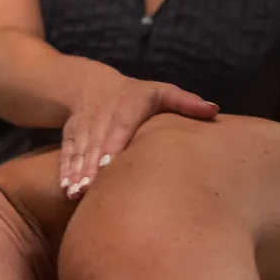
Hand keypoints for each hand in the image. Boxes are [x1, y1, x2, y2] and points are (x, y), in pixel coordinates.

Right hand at [59, 66, 218, 198]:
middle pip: (96, 143)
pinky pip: (67, 155)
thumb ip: (186, 102)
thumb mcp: (161, 91)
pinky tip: (67, 190)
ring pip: (79, 151)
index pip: (119, 125)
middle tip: (89, 189)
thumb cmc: (136, 95)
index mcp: (128, 105)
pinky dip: (65, 172)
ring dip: (76, 173)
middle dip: (90, 166)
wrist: (89, 86)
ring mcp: (84, 127)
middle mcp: (102, 116)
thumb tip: (214, 111)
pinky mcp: (71, 136)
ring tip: (75, 193)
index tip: (108, 163)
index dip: (112, 144)